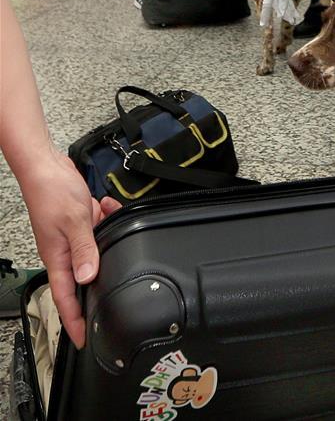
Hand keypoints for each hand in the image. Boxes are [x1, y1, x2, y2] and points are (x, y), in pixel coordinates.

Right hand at [19, 150, 104, 348]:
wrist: (46, 165)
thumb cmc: (52, 192)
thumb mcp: (74, 221)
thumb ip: (84, 249)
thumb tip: (89, 277)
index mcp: (58, 257)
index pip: (66, 297)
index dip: (75, 320)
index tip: (85, 339)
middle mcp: (64, 250)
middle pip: (82, 279)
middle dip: (97, 290)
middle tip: (112, 305)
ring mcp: (72, 236)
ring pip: (95, 251)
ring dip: (108, 242)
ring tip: (119, 236)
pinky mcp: (79, 221)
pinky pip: (98, 227)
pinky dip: (108, 218)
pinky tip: (111, 207)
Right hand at [259, 0, 306, 26]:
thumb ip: (282, 0)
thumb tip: (281, 13)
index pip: (267, 6)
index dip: (265, 15)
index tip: (263, 25)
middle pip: (278, 7)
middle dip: (284, 16)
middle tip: (290, 23)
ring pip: (285, 5)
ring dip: (290, 13)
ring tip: (296, 20)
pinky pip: (290, 1)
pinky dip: (293, 7)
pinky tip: (296, 13)